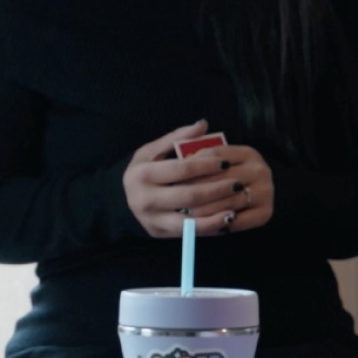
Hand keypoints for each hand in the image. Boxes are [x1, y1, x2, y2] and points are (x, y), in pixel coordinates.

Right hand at [122, 120, 275, 237]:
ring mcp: (151, 220)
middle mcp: (144, 199)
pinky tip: (225, 220)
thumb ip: (177, 137)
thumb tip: (203, 124)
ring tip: (237, 207)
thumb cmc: (142, 170)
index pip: (182, 169)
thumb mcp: (152, 150)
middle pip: (188, 196)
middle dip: (217, 190)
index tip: (227, 162)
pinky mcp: (158, 233)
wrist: (120, 198)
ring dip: (216, 215)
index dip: (206, 165)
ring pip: (189, 221)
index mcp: (142, 174)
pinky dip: (209, 228)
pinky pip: (188, 234)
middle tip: (238, 184)